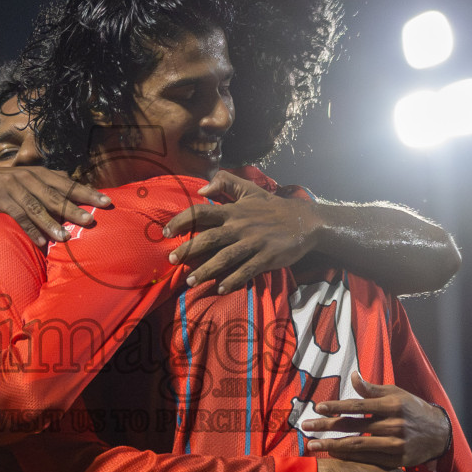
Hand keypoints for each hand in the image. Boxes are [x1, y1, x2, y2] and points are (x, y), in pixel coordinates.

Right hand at [0, 166, 112, 246]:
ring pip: (38, 207)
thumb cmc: (4, 185)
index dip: (88, 192)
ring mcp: (15, 188)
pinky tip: (41, 242)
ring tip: (66, 237)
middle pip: (57, 194)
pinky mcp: (1, 199)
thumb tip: (71, 183)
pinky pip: (19, 216)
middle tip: (92, 219)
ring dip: (52, 223)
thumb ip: (48, 183)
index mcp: (40, 173)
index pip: (69, 183)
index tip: (107, 201)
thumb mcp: (27, 180)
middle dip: (76, 207)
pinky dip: (30, 229)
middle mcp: (30, 178)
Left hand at [161, 170, 320, 292]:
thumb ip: (226, 183)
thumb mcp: (250, 189)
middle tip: (172, 260)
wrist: (305, 221)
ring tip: (191, 281)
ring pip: (225, 257)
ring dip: (207, 270)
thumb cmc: (273, 207)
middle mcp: (240, 227)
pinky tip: (221, 288)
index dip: (182, 220)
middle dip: (188, 249)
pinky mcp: (267, 257)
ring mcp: (254, 243)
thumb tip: (201, 188)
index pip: (202, 212)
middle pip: (209, 238)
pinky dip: (233, 279)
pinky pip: (247, 270)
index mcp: (234, 211)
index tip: (165, 231)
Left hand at [302, 371, 450, 467]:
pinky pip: (368, 459)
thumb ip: (372, 389)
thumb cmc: (412, 409)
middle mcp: (393, 425)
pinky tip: (333, 455)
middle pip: (353, 426)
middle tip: (305, 427)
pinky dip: (349, 458)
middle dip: (326, 426)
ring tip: (312, 445)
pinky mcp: (397, 461)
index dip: (336, 406)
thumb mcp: (396, 394)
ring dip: (332, 446)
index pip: (358, 405)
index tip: (317, 407)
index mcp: (392, 405)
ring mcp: (395, 444)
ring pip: (357, 445)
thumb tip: (353, 376)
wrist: (439, 433)